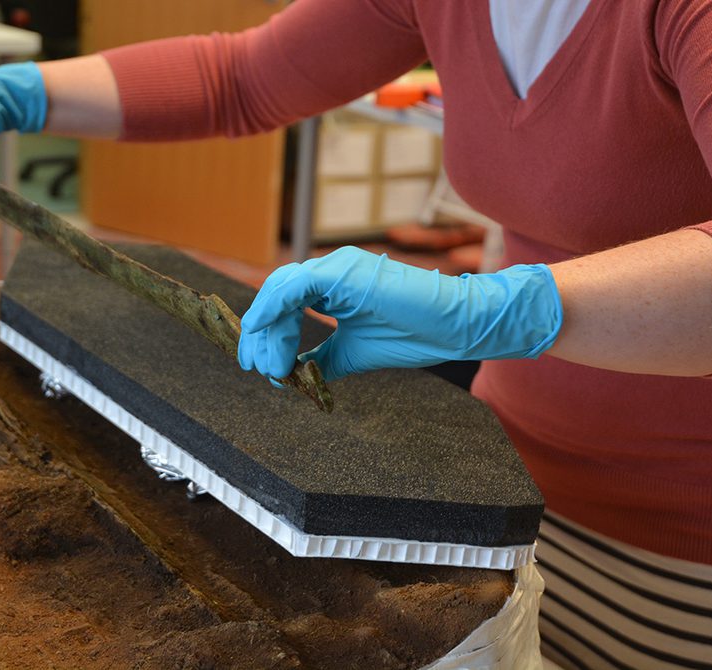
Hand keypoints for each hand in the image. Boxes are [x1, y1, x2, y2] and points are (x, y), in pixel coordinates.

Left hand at [238, 246, 562, 381]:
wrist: (455, 326)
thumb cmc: (413, 335)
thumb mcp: (352, 353)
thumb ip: (319, 360)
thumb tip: (288, 376)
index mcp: (331, 286)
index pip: (283, 304)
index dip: (265, 333)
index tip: (259, 366)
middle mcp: (330, 271)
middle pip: (275, 295)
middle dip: (259, 334)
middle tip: (255, 367)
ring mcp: (337, 267)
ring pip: (280, 290)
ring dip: (267, 330)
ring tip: (271, 365)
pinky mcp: (346, 271)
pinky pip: (295, 286)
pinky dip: (276, 310)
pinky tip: (271, 337)